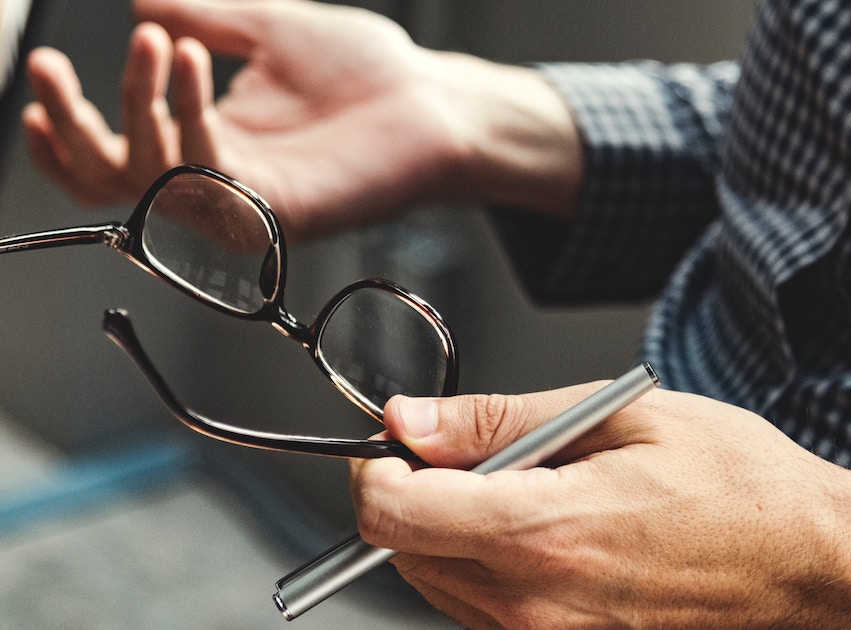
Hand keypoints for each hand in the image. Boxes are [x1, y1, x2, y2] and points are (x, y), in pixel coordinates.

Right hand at [23, 0, 581, 240]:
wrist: (435, 97)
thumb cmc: (367, 71)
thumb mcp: (269, 29)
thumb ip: (202, 18)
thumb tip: (139, 1)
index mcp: (211, 144)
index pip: (118, 158)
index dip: (68, 131)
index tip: (41, 76)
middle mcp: (222, 181)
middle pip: (115, 182)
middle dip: (74, 127)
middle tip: (51, 69)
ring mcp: (251, 202)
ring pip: (153, 180)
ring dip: (136, 104)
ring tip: (155, 40)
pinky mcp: (283, 213)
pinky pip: (208, 179)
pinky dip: (185, 116)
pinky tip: (186, 57)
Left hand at [350, 383, 850, 628]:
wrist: (814, 564)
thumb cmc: (739, 485)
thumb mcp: (621, 417)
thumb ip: (498, 420)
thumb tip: (410, 419)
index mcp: (546, 532)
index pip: (393, 514)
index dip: (380, 467)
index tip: (405, 441)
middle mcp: (537, 606)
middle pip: (403, 554)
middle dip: (417, 496)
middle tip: (479, 453)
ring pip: (440, 587)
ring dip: (455, 533)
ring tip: (537, 490)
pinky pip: (488, 615)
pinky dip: (493, 568)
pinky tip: (556, 533)